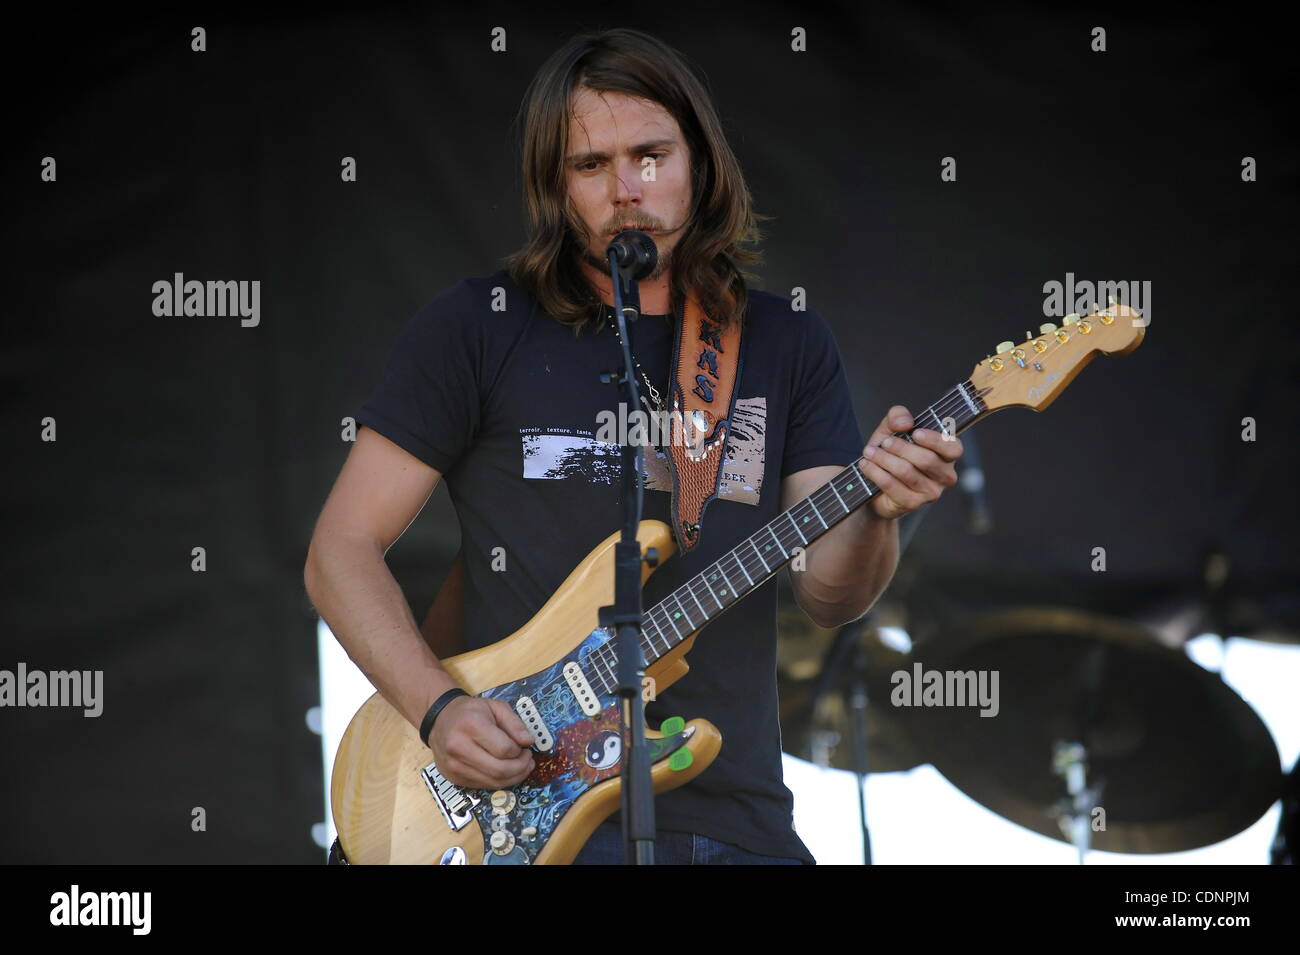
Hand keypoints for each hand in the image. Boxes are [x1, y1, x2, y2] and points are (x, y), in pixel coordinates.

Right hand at [428, 695, 536, 789]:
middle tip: (527, 760)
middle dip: (521, 768)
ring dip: (513, 777)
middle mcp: (459, 748)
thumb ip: (514, 723)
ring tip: (520, 766)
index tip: (525, 746)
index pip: (504, 749)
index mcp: (470, 726)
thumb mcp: (495, 707)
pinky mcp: (454, 778)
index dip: (520, 751)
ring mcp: (454, 766)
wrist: (440, 720)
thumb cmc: (469, 712)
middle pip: (499, 770)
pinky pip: (484, 786)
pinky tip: (505, 771)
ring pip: (493, 782)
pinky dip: (499, 781)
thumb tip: (528, 741)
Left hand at [857, 405, 962, 520]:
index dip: (936, 441)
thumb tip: (905, 423)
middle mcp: (945, 476)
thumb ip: (898, 416)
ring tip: (869, 452)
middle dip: (901, 448)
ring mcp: (930, 492)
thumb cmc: (891, 452)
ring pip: (907, 472)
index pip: (953, 448)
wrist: (875, 483)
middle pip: (927, 460)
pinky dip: (875, 473)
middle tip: (883, 442)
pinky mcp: (912, 504)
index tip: (915, 433)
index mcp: (948, 455)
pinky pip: (892, 485)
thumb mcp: (892, 429)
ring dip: (884, 459)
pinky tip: (865, 465)